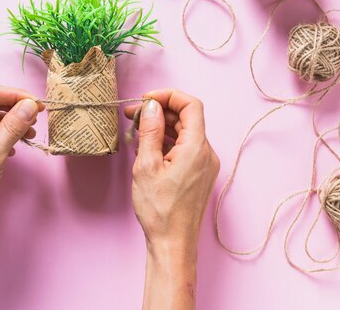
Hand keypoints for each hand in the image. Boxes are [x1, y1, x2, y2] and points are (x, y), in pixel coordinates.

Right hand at [125, 89, 218, 309]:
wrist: (173, 244)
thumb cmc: (159, 210)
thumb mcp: (146, 166)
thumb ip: (150, 131)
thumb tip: (151, 106)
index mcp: (197, 148)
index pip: (191, 105)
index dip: (168, 96)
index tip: (146, 100)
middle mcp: (206, 153)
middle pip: (187, 117)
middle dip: (159, 110)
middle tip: (133, 115)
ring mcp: (205, 165)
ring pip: (185, 132)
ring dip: (162, 126)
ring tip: (136, 131)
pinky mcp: (199, 174)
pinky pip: (185, 148)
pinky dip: (167, 141)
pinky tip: (147, 147)